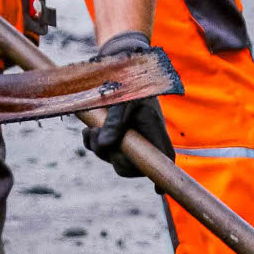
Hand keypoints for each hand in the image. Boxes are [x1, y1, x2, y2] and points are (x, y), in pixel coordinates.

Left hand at [82, 32, 174, 178]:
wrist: (115, 64)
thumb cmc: (126, 79)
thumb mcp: (124, 98)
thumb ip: (117, 121)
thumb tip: (107, 146)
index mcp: (154, 130)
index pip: (164, 158)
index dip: (163, 176)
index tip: (158, 190)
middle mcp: (143, 138)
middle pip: (132, 166)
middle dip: (113, 157)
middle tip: (99, 136)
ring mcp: (127, 138)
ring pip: (113, 158)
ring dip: (99, 147)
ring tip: (92, 129)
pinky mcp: (112, 135)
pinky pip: (101, 150)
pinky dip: (92, 143)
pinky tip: (89, 131)